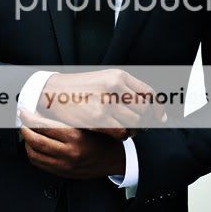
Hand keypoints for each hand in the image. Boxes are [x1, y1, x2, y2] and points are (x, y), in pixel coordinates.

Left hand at [18, 108, 124, 178]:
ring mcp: (65, 165)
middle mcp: (69, 153)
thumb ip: (68, 118)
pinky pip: (40, 164)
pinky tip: (34, 146)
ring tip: (27, 133)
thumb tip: (45, 110)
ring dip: (26, 143)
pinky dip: (33, 154)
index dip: (30, 118)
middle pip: (35, 141)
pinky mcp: (63, 173)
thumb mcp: (89, 123)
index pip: (44, 126)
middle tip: (22, 122)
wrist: (116, 159)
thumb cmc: (104, 139)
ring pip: (34, 155)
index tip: (25, 112)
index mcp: (75, 137)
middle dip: (24, 130)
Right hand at [37, 68, 165, 140]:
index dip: (157, 108)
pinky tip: (115, 132)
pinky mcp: (98, 118)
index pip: (148, 93)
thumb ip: (128, 92)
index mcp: (118, 75)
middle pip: (144, 110)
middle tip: (138, 126)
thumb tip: (157, 113)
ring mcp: (106, 102)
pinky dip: (122, 136)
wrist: (53, 92)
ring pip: (135, 123)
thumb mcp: (105, 80)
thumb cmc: (81, 88)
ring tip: (126, 129)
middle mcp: (114, 86)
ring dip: (134, 130)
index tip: (158, 117)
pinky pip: (121, 133)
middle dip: (145, 121)